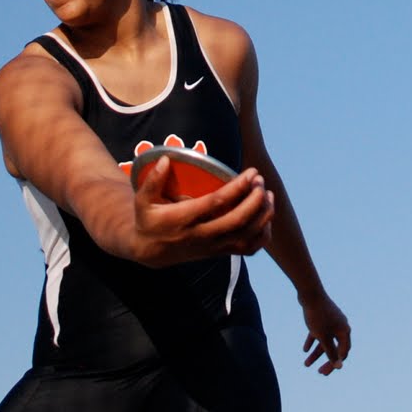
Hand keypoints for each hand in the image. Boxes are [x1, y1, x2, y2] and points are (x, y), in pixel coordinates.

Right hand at [130, 159, 274, 266]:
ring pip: (246, 236)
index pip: (216, 203)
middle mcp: (200, 235)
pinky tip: (266, 217)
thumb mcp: (142, 200)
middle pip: (236, 220)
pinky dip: (262, 235)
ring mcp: (212, 246)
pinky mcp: (219, 252)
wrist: (150, 251)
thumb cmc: (148, 219)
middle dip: (254, 200)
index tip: (251, 173)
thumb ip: (153, 180)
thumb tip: (166, 159)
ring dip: (262, 216)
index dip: (237, 188)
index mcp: (182, 219)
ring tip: (268, 195)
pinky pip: (247, 249)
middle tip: (260, 181)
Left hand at [300, 291, 349, 374]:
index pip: (342, 353)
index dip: (334, 364)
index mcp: (345, 332)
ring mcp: (332, 322)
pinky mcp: (323, 318)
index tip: (324, 372)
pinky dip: (312, 341)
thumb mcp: (323, 337)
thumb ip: (331, 352)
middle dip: (326, 361)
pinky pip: (319, 333)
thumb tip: (339, 367)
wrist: (310, 293)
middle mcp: (341, 327)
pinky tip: (304, 349)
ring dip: (316, 353)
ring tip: (306, 364)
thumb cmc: (318, 316)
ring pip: (325, 341)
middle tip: (319, 372)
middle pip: (334, 348)